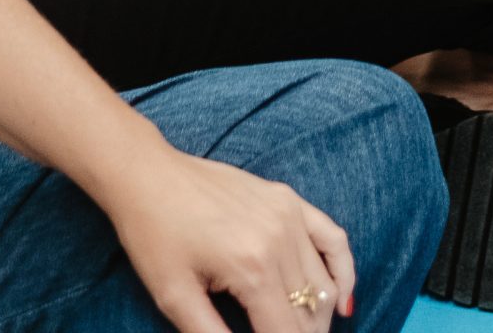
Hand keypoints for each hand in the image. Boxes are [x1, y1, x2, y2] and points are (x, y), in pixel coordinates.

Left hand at [110, 141, 354, 332]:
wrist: (148, 175)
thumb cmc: (153, 236)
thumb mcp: (175, 299)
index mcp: (252, 268)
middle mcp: (279, 239)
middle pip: (308, 313)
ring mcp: (288, 214)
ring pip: (323, 284)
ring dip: (319, 319)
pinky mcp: (288, 199)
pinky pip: (332, 238)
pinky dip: (344, 271)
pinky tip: (343, 301)